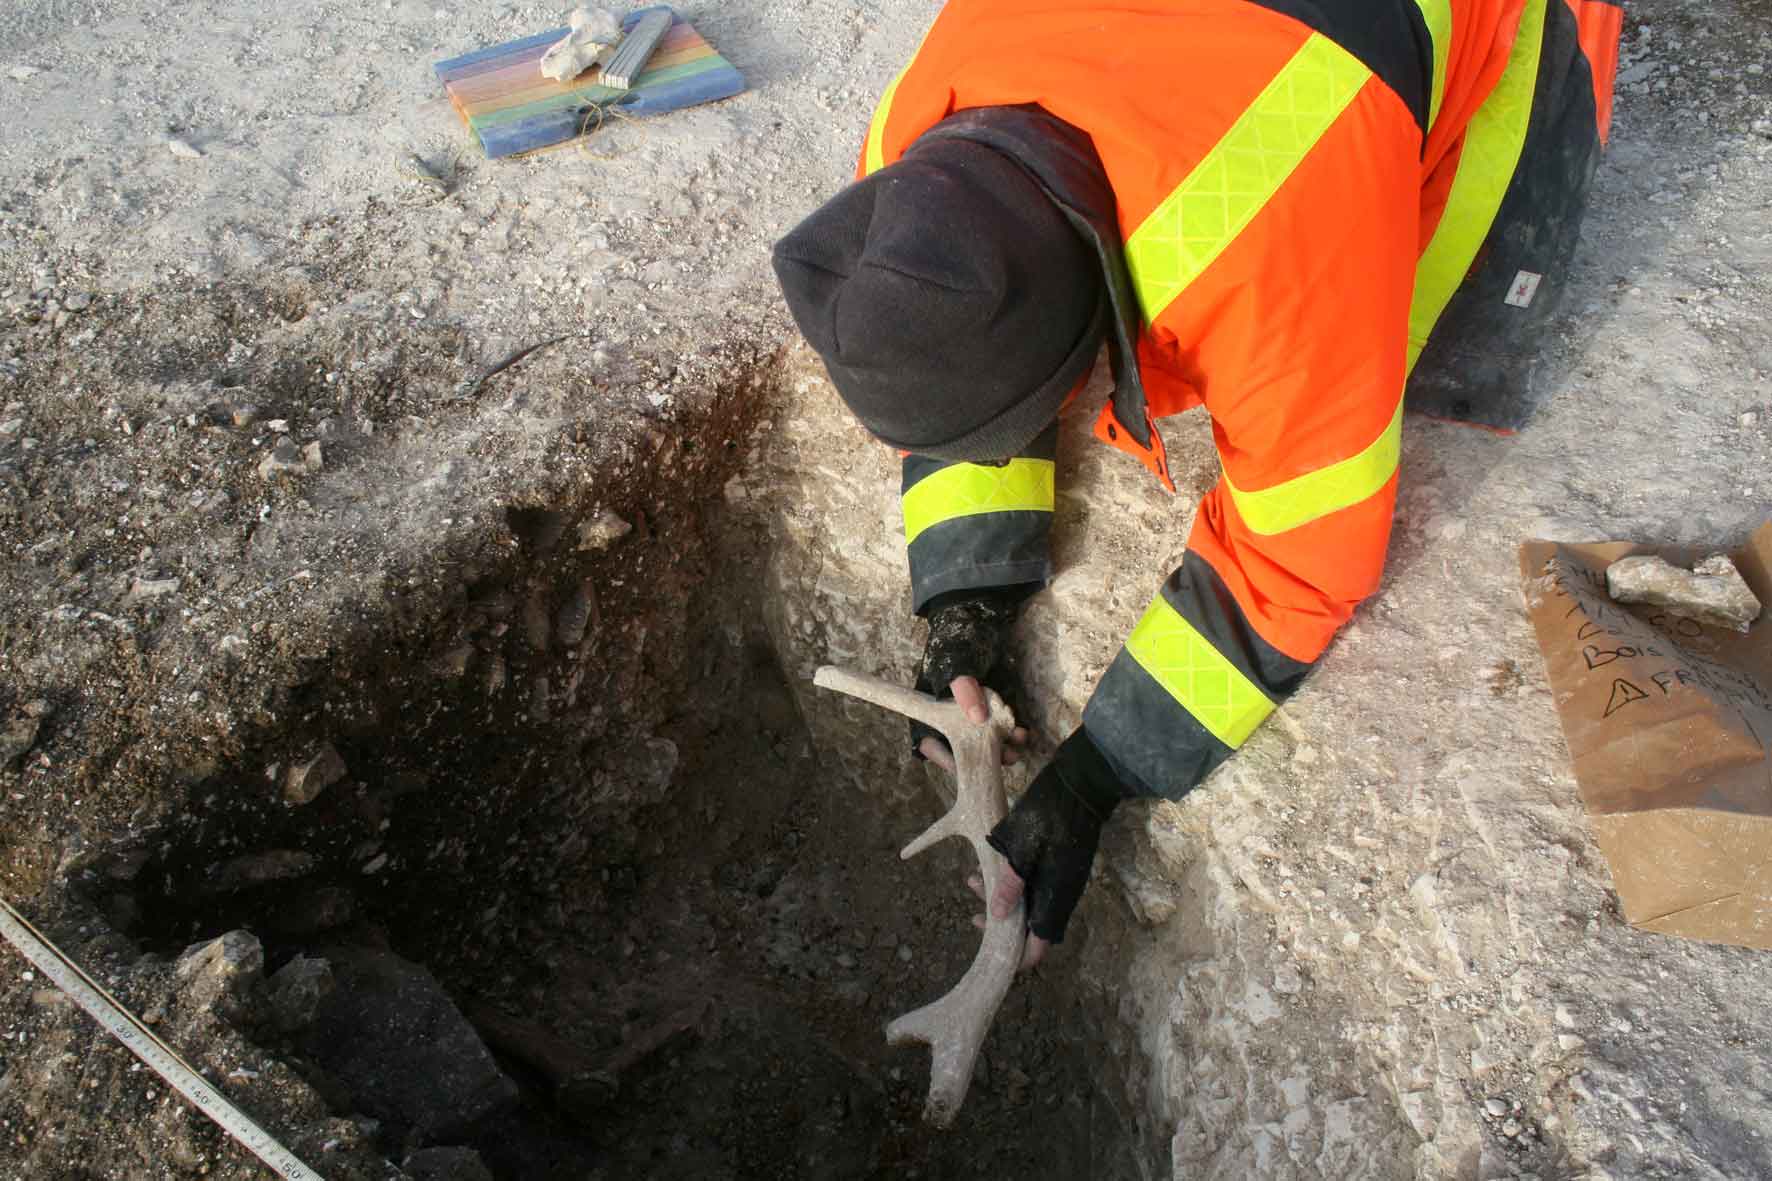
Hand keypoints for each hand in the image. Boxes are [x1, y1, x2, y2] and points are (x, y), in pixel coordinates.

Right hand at [911, 586, 1029, 763]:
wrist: (977, 620)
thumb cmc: (956, 643)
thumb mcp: (956, 665)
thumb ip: (964, 690)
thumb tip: (977, 718)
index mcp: (930, 711)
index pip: (930, 745)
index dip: (947, 760)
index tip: (967, 766)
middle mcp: (949, 718)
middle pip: (962, 749)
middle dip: (983, 757)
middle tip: (1003, 758)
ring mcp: (972, 715)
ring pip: (984, 743)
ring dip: (1001, 748)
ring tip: (1017, 746)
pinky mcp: (992, 710)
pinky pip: (1000, 730)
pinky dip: (1011, 734)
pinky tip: (1022, 732)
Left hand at [983, 727, 1125, 954]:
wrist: (1084, 782)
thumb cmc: (1051, 813)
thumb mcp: (1021, 847)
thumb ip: (1011, 884)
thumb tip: (998, 916)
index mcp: (1055, 898)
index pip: (1038, 946)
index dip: (1017, 957)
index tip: (993, 951)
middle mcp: (1062, 895)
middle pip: (1030, 926)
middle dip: (999, 920)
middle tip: (973, 902)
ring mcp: (1063, 879)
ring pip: (1030, 903)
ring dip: (1003, 897)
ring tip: (975, 877)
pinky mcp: (1061, 864)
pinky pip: (1036, 885)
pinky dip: (1013, 882)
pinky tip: (993, 865)